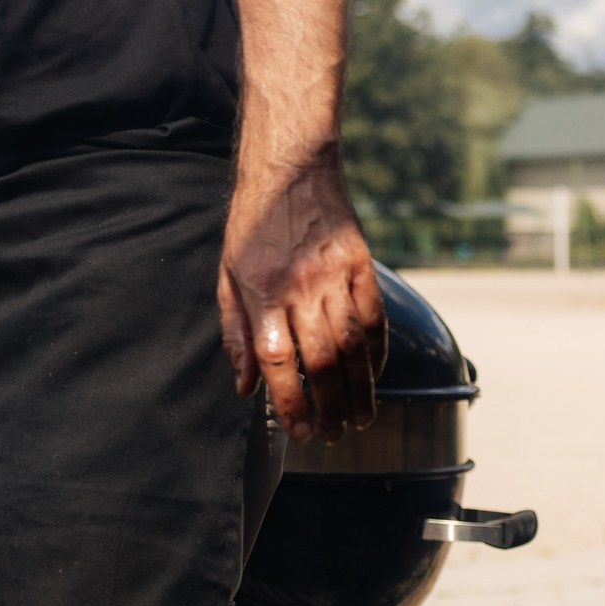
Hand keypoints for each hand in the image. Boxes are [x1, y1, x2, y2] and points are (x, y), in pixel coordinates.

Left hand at [217, 153, 383, 441]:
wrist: (289, 171)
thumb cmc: (252, 226)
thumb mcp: (227, 275)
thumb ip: (235, 332)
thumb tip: (244, 384)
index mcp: (262, 292)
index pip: (278, 361)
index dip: (290, 402)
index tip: (300, 430)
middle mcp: (301, 288)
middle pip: (321, 362)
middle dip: (330, 407)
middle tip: (334, 434)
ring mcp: (335, 277)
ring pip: (352, 347)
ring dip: (359, 390)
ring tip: (359, 418)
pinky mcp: (361, 266)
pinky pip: (375, 320)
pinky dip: (377, 354)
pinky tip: (374, 376)